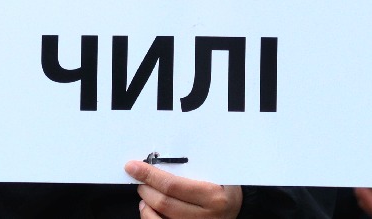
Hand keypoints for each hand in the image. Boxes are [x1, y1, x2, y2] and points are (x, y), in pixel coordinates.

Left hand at [124, 160, 242, 218]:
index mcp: (213, 197)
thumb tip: (158, 158)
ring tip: (144, 193)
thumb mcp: (215, 173)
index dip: (149, 175)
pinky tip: (148, 208)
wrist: (237, 208)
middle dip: (145, 188)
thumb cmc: (224, 187)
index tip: (133, 166)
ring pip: (159, 218)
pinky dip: (150, 217)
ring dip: (146, 204)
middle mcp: (205, 217)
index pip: (173, 186)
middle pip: (164, 202)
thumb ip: (192, 167)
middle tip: (139, 178)